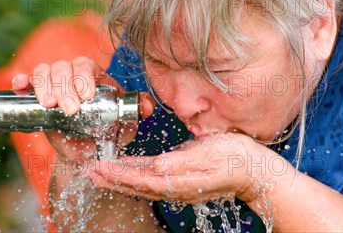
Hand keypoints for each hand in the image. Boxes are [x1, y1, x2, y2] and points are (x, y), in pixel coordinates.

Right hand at [11, 56, 154, 159]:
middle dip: (65, 87)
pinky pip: (27, 81)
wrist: (88, 152)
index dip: (83, 78)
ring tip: (50, 105)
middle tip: (69, 109)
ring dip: (45, 85)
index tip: (86, 96)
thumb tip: (147, 105)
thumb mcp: (125, 123)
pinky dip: (22, 81)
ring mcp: (53, 83)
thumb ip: (136, 112)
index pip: (86, 66)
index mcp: (95, 76)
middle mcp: (72, 75)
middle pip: (63, 67)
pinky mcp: (37, 95)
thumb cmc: (108, 132)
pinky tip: (20, 86)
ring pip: (44, 71)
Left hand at [88, 132, 284, 204]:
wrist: (254, 169)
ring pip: (140, 182)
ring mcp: (176, 184)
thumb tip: (156, 166)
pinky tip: (126, 167)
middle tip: (87, 170)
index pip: (139, 179)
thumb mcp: (207, 155)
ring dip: (118, 176)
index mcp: (177, 182)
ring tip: (98, 169)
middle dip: (110, 178)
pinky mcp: (180, 177)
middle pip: (134, 184)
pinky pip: (151, 177)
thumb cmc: (233, 158)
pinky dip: (134, 173)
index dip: (116, 174)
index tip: (97, 167)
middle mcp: (173, 186)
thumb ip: (180, 162)